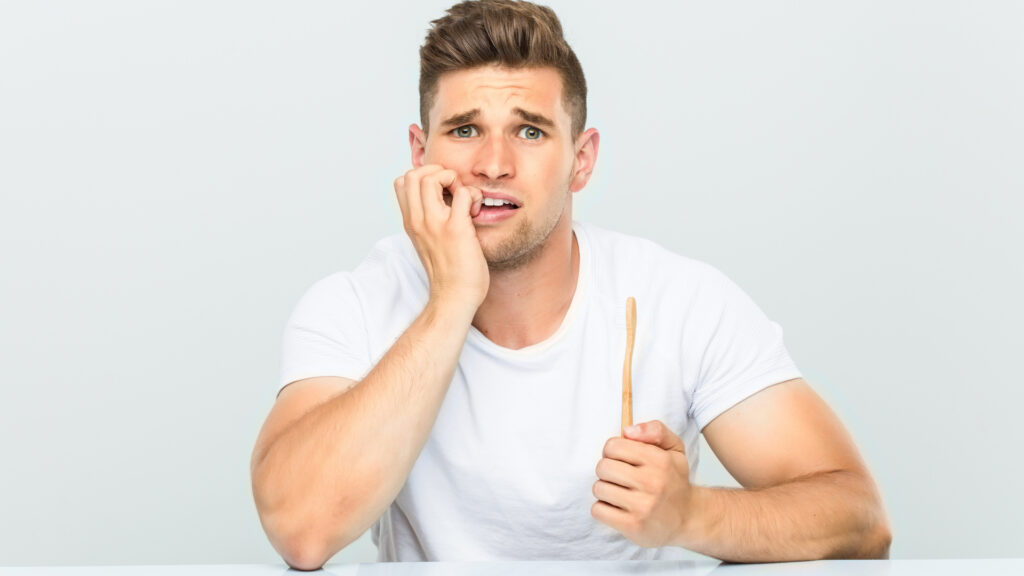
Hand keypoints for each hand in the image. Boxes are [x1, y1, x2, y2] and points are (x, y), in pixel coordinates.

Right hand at [393, 164, 487, 309]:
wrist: (454, 297)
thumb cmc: (447, 272)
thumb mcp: (426, 242)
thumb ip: (427, 222)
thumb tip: (442, 201)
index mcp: (410, 222)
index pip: (401, 181)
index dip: (422, 176)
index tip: (440, 191)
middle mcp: (418, 220)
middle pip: (413, 173)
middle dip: (437, 171)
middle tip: (453, 189)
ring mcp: (435, 224)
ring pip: (432, 177)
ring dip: (453, 179)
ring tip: (463, 198)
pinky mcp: (456, 229)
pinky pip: (463, 193)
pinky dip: (473, 195)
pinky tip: (476, 211)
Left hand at [591, 420, 697, 547]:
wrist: (688, 518)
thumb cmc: (674, 480)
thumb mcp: (674, 448)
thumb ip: (655, 430)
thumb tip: (627, 431)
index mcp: (660, 460)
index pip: (613, 446)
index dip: (612, 451)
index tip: (621, 459)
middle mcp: (652, 482)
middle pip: (603, 467)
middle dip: (607, 470)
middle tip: (619, 477)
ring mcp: (642, 506)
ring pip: (598, 488)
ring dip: (604, 490)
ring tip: (619, 493)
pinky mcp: (632, 526)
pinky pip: (598, 510)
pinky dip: (603, 509)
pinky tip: (617, 508)